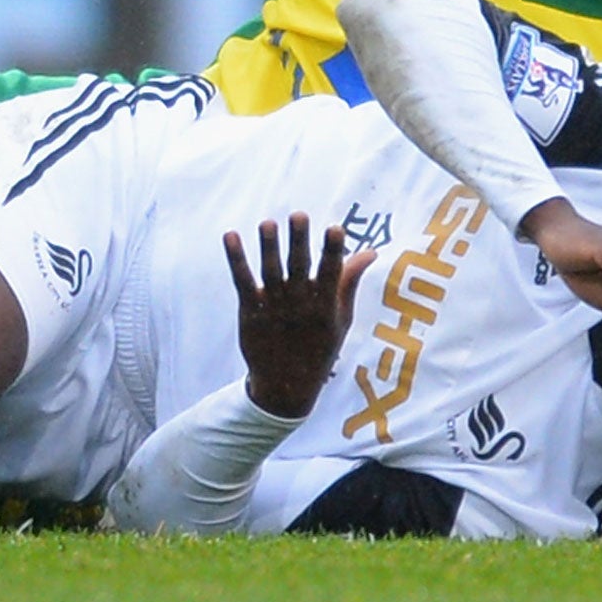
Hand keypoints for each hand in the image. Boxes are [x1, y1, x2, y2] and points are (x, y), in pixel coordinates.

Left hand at [223, 214, 377, 419]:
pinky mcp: (250, 312)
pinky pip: (243, 281)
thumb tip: (370, 251)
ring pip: (270, 273)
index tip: (335, 228)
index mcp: (324, 308)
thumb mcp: (341, 320)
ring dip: (268, 248)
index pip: (331, 275)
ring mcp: (273, 309)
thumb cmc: (320, 348)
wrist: (286, 386)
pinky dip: (236, 260)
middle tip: (298, 215)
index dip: (333, 253)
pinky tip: (231, 236)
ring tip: (267, 223)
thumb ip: (350, 282)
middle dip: (298, 242)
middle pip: (298, 269)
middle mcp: (299, 306)